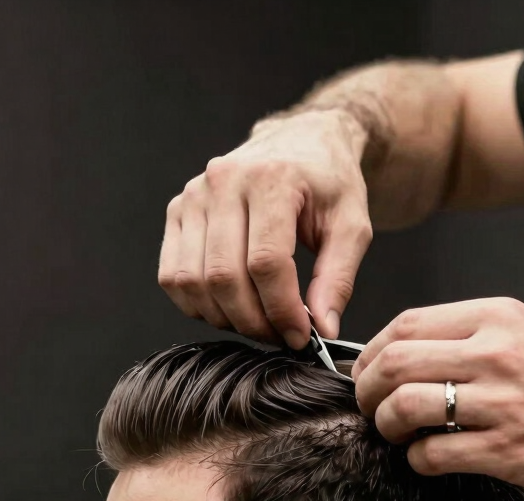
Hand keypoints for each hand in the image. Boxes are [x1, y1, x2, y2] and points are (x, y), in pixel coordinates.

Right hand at [158, 110, 373, 348]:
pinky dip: (196, 305)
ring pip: (192, 281)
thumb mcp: (352, 226)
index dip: (282, 310)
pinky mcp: (177, 210)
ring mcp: (193, 195)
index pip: (266, 263)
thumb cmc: (328, 183)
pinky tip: (228, 308)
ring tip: (257, 322)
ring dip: (224, 318)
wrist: (301, 141)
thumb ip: (339, 279)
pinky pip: (172, 275)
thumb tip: (323, 330)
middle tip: (279, 336)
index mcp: (271, 178)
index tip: (301, 337)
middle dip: (253, 321)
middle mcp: (223, 181)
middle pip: (224, 276)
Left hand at [352, 298, 523, 500]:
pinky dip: (416, 460)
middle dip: (366, 390)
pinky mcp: (506, 452)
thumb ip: (473, 335)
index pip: (406, 324)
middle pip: (394, 363)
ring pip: (404, 408)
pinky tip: (427, 458)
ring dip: (386, 425)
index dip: (371, 352)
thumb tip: (410, 352)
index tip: (365, 371)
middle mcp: (497, 354)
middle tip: (369, 407)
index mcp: (499, 318)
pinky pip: (432, 455)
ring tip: (396, 433)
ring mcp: (501, 404)